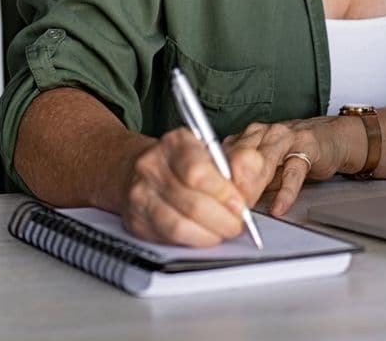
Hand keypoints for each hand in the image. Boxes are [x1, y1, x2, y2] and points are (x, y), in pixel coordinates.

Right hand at [117, 127, 271, 246]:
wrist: (141, 168)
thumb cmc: (184, 161)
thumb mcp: (212, 152)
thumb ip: (237, 165)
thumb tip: (249, 184)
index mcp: (176, 142)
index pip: (197, 172)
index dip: (223, 194)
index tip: (240, 204)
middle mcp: (152, 166)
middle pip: (191, 203)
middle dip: (222, 220)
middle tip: (237, 224)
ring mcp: (141, 194)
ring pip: (179, 225)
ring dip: (210, 234)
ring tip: (223, 231)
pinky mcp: (136, 220)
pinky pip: (168, 238)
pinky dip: (193, 241)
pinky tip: (204, 235)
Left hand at [225, 115, 365, 216]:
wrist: (329, 138)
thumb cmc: (292, 153)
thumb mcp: (263, 167)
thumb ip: (244, 181)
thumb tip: (222, 205)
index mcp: (247, 136)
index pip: (223, 156)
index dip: (216, 181)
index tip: (210, 202)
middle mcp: (263, 133)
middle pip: (239, 157)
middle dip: (231, 186)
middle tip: (226, 210)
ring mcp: (285, 138)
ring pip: (262, 161)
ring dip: (252, 187)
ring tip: (247, 208)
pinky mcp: (307, 148)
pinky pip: (293, 172)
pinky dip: (285, 193)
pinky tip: (279, 207)